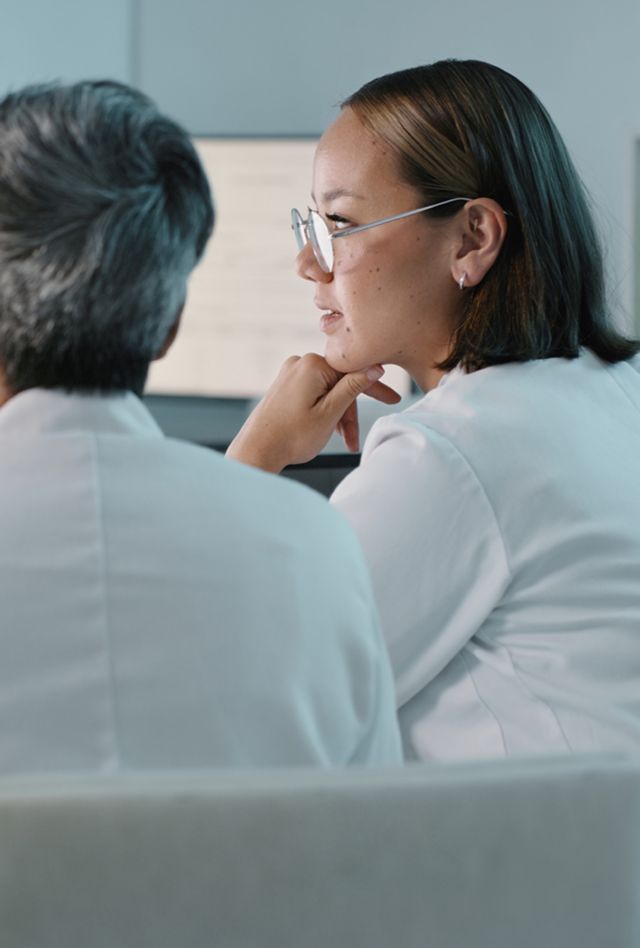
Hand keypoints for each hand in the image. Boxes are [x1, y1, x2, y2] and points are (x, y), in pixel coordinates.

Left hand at [226, 353, 401, 472]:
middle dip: (350, 412)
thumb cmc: (291, 436)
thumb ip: (353, 387)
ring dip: (338, 416)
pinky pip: (314, 394)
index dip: (374, 389)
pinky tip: (327, 431)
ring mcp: (290, 374)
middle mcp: (299, 363)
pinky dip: (324, 412)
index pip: (353, 371)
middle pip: (340, 383)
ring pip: (328, 391)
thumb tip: (375, 367)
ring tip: (341, 442)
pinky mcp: (285, 386)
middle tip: (356, 439)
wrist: (256, 451)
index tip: (393, 400)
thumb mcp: (330, 413)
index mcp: (312, 364)